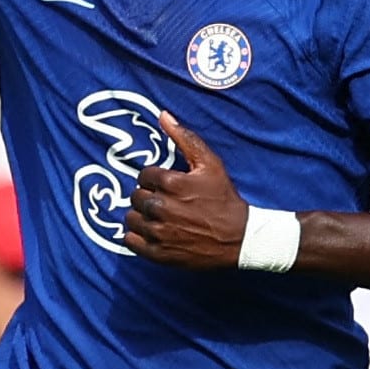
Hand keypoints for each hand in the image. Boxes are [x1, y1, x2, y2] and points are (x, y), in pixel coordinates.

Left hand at [124, 111, 247, 268]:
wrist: (239, 238)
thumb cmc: (224, 198)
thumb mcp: (210, 163)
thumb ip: (185, 138)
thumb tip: (163, 115)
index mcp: (171, 183)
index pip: (143, 176)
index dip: (154, 180)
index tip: (166, 185)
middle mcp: (161, 207)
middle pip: (136, 196)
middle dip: (147, 196)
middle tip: (164, 201)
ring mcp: (159, 232)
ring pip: (130, 218)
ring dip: (141, 216)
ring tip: (158, 217)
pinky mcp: (158, 253)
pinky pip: (130, 241)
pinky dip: (136, 236)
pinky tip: (151, 232)